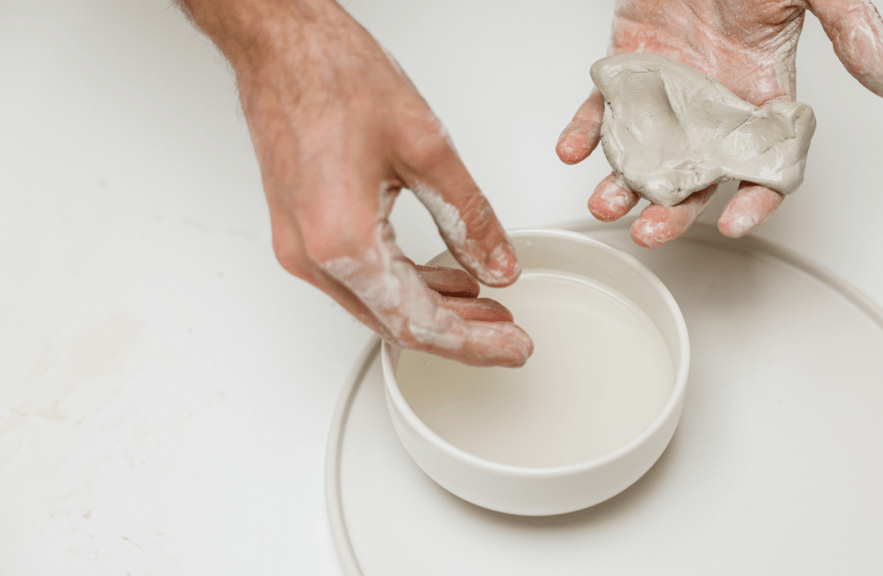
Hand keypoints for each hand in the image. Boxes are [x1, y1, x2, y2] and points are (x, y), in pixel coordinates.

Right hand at [179, 0, 532, 366]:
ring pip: (378, 306)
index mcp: (343, 240)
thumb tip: (498, 264)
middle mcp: (313, 255)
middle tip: (507, 337)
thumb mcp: (426, 148)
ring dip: (434, 312)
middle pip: (396, 324)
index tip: (511, 348)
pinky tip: (443, 279)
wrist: (283, 47)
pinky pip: (360, 280)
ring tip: (485, 308)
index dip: (473, 344)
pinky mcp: (302, 234)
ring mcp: (301, 247)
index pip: (418, 321)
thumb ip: (469, 218)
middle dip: (459, 335)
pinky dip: (405, 286)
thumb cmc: (334, 78)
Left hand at [556, 0, 882, 246]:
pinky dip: (585, 131)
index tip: (735, 222)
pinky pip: (602, 110)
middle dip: (674, 209)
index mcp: (762, 92)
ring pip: (645, 152)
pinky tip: (572, 149)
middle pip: (697, 174)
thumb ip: (852, 32)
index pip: (765, 163)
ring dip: (624, 183)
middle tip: (651, 232)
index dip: (755, 198)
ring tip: (606, 202)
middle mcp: (713, 102)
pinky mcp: (626, 68)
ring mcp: (667, 89)